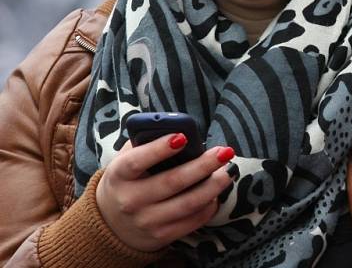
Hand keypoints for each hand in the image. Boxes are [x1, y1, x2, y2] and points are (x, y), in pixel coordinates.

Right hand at [95, 133, 234, 251]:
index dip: (159, 149)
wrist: (111, 224)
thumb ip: (145, 142)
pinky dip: (209, 206)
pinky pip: (192, 221)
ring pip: (188, 203)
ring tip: (229, 171)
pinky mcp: (161, 236)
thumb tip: (178, 128)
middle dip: (203, 166)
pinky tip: (217, 192)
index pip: (137, 161)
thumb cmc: (128, 180)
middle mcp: (130, 200)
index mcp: (119, 175)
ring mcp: (146, 221)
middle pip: (173, 182)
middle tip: (224, 152)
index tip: (183, 136)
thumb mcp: (126, 159)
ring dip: (213, 186)